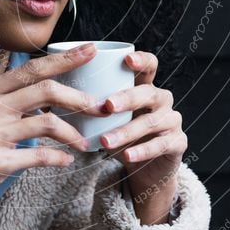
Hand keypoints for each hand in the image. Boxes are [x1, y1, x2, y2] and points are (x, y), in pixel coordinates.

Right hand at [0, 42, 107, 219]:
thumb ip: (6, 99)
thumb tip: (49, 91)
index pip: (32, 68)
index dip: (65, 59)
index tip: (91, 51)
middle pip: (47, 90)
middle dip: (80, 97)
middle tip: (100, 106)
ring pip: (49, 123)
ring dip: (74, 134)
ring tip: (85, 143)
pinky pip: (40, 156)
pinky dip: (59, 158)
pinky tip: (66, 160)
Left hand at [98, 51, 185, 222]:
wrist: (145, 169)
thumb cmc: (121, 135)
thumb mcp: (108, 117)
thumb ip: (90, 103)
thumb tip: (52, 93)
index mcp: (145, 86)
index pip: (149, 65)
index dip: (141, 60)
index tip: (126, 60)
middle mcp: (162, 99)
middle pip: (148, 92)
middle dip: (127, 98)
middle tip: (106, 105)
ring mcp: (172, 120)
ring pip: (151, 121)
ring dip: (127, 131)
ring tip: (105, 141)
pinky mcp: (178, 142)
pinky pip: (162, 145)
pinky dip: (143, 150)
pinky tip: (127, 156)